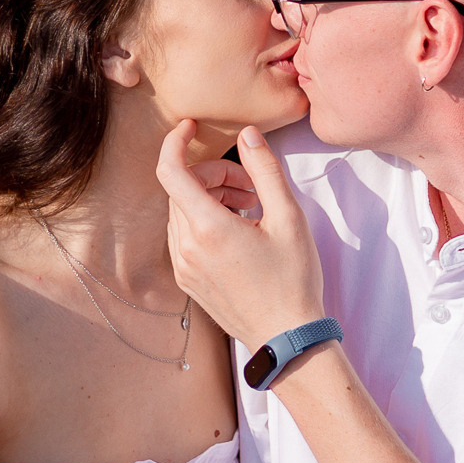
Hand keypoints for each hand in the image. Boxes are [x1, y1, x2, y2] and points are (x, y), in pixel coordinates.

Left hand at [159, 120, 325, 349]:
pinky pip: (184, 235)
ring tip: (251, 207)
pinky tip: (239, 229)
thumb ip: (265, 170)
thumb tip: (248, 134)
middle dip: (214, 175)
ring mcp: (182, 266)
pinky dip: (205, 220)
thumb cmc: (293, 279)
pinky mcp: (186, 280)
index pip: (170, 170)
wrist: (286, 336)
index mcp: (208, 229)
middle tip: (252, 186)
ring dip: (211, 197)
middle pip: (182, 188)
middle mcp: (185, 247)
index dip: (175, 141)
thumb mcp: (289, 218)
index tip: (191, 127)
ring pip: (182, 211)